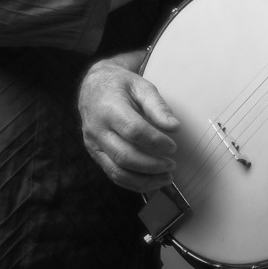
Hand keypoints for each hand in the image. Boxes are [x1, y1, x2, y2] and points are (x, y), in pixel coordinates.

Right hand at [79, 53, 179, 191]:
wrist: (92, 87)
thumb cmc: (120, 85)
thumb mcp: (141, 86)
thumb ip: (158, 106)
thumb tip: (174, 127)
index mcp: (109, 108)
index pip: (133, 131)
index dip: (155, 142)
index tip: (173, 147)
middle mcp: (98, 129)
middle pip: (124, 155)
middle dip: (152, 165)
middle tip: (172, 165)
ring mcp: (94, 145)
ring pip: (117, 171)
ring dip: (144, 180)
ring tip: (166, 177)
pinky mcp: (95, 154)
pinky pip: (113, 175)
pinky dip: (133, 183)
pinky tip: (152, 183)